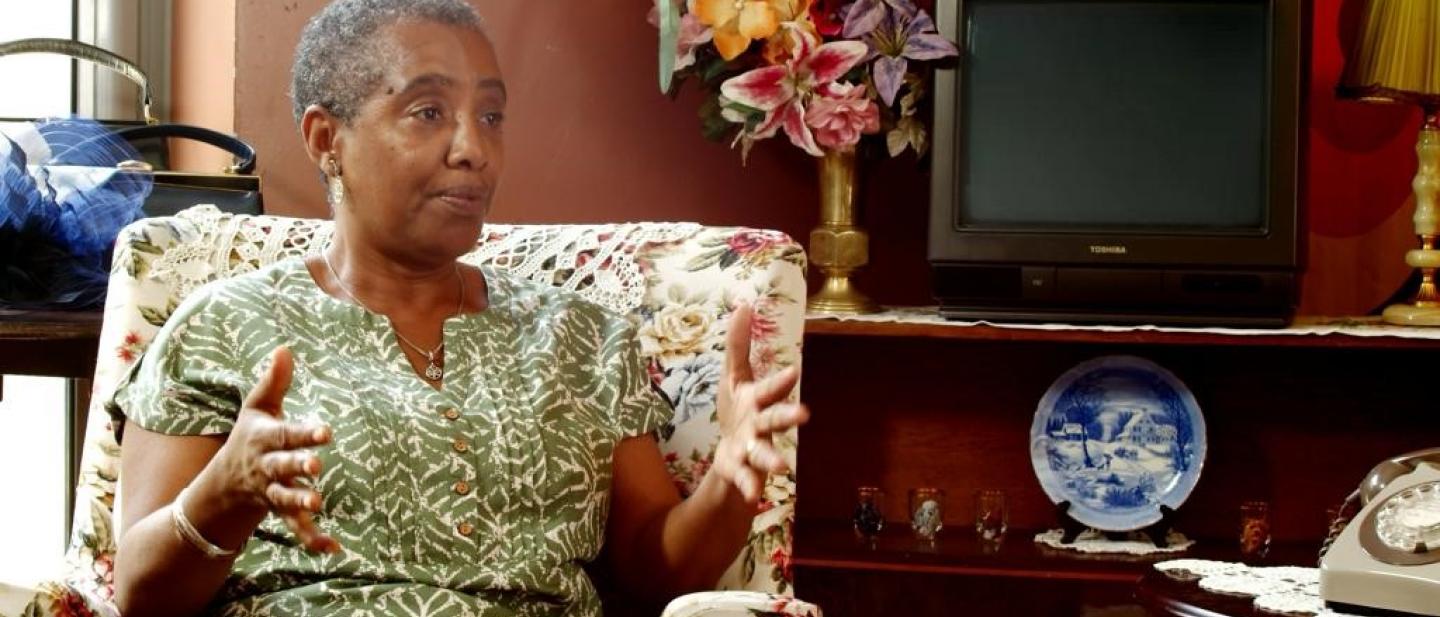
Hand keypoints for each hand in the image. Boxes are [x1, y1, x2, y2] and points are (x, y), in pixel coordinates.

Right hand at [200, 346, 338, 553]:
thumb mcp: (257, 410)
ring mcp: (273, 491)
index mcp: (265, 439)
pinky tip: (332, 548)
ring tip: (317, 502)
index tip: (325, 431)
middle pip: (282, 466)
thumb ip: (273, 382)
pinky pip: (296, 527)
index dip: (304, 433)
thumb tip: (285, 348)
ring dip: (300, 501)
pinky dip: (312, 538)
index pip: (286, 434)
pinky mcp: (281, 511)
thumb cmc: (249, 438)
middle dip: (297, 465)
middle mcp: (268, 467)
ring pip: (285, 498)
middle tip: (314, 465)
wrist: (224, 484)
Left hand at [713, 304, 809, 503]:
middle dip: (787, 417)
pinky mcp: (740, 469)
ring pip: (764, 452)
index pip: (770, 388)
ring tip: (781, 467)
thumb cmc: (737, 408)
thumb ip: (738, 343)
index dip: (780, 380)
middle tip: (804, 415)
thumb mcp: (732, 374)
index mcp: (757, 399)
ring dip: (772, 459)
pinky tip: (750, 496)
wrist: (730, 450)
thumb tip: (744, 304)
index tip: (794, 371)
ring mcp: (752, 448)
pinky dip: (748, 486)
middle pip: (775, 419)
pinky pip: (744, 478)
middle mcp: (759, 424)